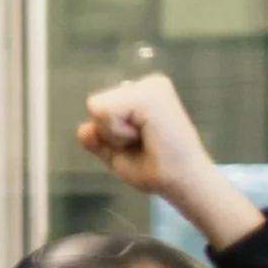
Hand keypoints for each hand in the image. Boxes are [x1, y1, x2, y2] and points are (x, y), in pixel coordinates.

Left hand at [77, 74, 263, 248]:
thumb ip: (99, 141)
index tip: (138, 145)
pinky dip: (118, 132)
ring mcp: (152, 86)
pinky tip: (146, 136)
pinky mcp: (152, 93)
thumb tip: (83, 129)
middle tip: (143, 144)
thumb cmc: (158, 171)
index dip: (108, 135)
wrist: (184, 182)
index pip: (98, 109)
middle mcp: (149, 85)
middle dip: (110, 133)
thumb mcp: (118, 156)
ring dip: (115, 133)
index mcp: (143, 96)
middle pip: (94, 106)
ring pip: (97, 108)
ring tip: (146, 139)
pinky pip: (106, 112)